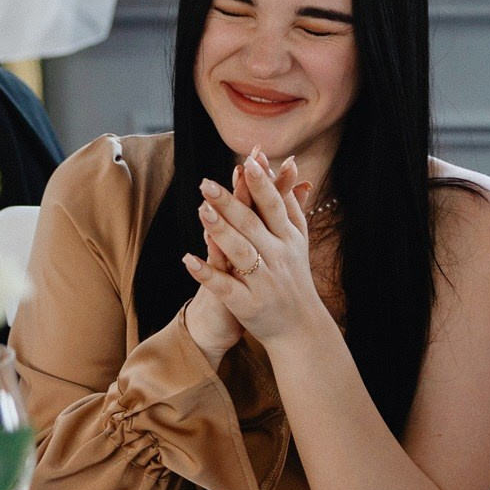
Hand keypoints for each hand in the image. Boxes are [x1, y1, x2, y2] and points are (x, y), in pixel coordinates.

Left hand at [182, 150, 328, 350]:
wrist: (301, 329)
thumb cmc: (295, 277)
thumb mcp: (299, 241)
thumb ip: (291, 205)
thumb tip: (290, 166)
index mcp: (289, 239)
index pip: (274, 206)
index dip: (263, 184)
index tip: (250, 160)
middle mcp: (278, 257)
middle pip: (252, 225)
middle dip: (231, 203)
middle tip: (207, 183)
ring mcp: (264, 281)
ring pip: (240, 253)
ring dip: (221, 232)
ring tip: (201, 210)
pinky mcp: (248, 304)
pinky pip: (225, 287)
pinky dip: (207, 273)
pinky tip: (188, 259)